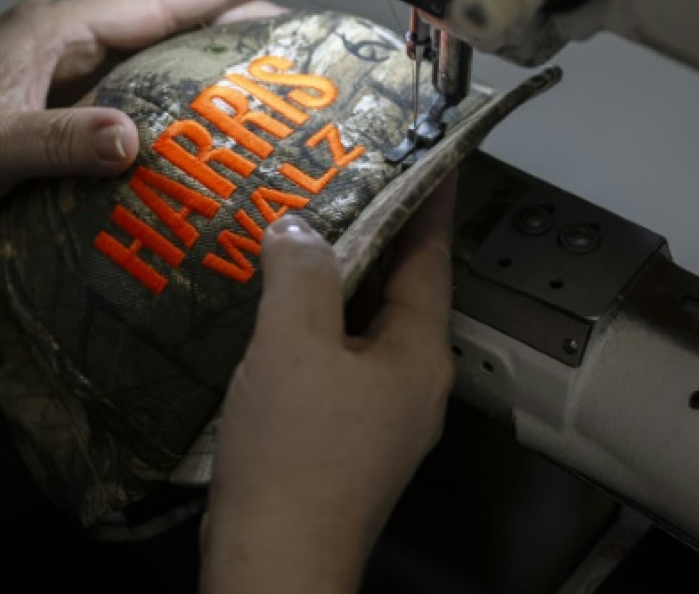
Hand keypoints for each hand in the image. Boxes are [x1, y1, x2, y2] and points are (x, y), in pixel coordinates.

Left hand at [0, 0, 278, 233]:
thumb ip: (61, 142)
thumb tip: (134, 139)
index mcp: (52, 31)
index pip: (145, 2)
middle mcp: (61, 40)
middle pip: (154, 19)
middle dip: (217, 13)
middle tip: (282, 23)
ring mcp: (56, 68)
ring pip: (143, 50)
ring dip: (196, 49)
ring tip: (254, 58)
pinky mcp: (53, 100)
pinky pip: (125, 84)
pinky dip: (165, 87)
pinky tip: (192, 106)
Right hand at [201, 176, 457, 593]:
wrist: (273, 564)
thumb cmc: (295, 450)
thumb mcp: (294, 345)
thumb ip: (302, 273)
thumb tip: (300, 229)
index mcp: (419, 354)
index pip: (430, 256)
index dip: (425, 199)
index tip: (426, 146)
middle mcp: (411, 382)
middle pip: (396, 290)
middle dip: (368, 233)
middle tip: (334, 174)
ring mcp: (378, 417)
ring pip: (359, 327)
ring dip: (332, 279)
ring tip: (295, 225)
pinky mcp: (341, 441)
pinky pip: (332, 362)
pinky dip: (309, 326)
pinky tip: (268, 305)